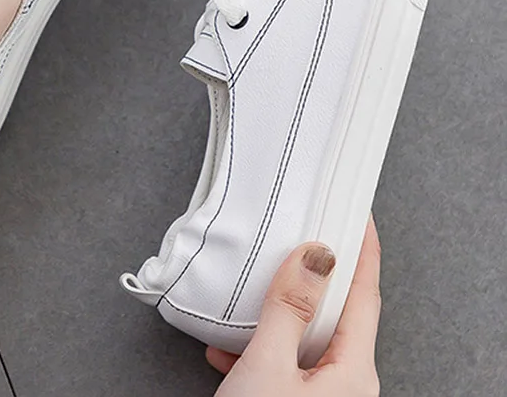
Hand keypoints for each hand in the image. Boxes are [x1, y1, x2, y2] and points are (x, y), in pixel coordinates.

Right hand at [208, 217, 380, 396]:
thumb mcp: (267, 364)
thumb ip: (289, 309)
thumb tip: (312, 258)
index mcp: (352, 373)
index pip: (365, 296)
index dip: (364, 251)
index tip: (359, 215)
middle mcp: (345, 386)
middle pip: (336, 312)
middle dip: (314, 275)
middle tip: (305, 238)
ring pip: (304, 337)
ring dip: (276, 316)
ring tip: (254, 294)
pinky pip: (284, 363)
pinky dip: (258, 349)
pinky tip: (229, 348)